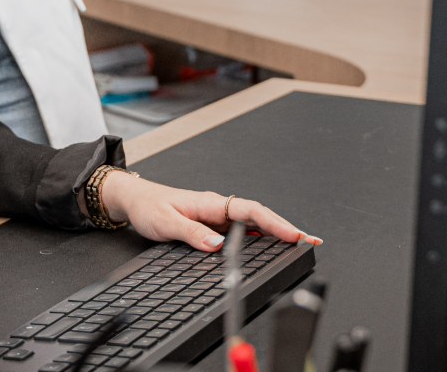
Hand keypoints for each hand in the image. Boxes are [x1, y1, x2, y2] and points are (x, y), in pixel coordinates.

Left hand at [96, 172, 319, 253]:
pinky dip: (261, 236)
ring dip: (276, 232)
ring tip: (299, 244)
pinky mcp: (213, 225)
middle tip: (310, 241)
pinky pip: (242, 230)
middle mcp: (218, 208)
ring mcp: (217, 216)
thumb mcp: (165, 223)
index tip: (293, 234)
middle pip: (259, 216)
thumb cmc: (149, 207)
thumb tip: (217, 245)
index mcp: (210, 203)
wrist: (136, 200)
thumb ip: (191, 234)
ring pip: (254, 223)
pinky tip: (270, 245)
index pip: (250, 211)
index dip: (274, 223)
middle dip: (286, 228)